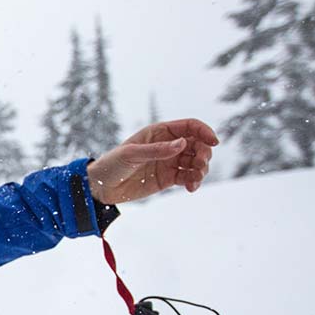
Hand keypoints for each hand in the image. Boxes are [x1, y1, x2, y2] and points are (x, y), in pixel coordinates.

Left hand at [87, 119, 218, 203]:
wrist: (101, 187)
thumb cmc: (113, 164)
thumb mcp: (132, 154)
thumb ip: (157, 150)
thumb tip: (183, 144)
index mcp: (160, 132)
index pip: (189, 126)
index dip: (204, 131)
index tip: (214, 142)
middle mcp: (168, 145)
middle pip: (198, 144)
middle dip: (205, 153)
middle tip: (201, 165)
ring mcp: (169, 162)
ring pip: (195, 162)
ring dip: (201, 170)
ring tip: (195, 180)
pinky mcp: (168, 178)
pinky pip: (188, 178)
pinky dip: (194, 182)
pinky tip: (191, 188)